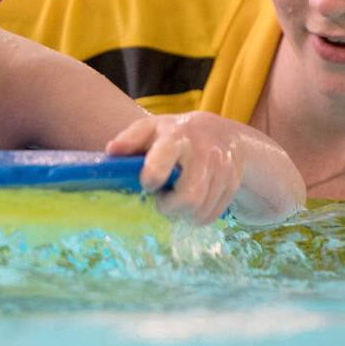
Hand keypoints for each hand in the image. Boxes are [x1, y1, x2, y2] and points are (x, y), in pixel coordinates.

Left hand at [105, 113, 244, 225]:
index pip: (163, 164)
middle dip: (170, 207)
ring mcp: (223, 168)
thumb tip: (111, 151)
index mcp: (177, 136)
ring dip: (183, 214)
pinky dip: (198, 216)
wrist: (221, 134)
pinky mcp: (233, 183)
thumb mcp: (150, 130)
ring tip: (178, 197)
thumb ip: (129, 140)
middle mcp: (205, 151)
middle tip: (164, 199)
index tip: (149, 183)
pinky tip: (193, 201)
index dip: (152, 179)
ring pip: (200, 212)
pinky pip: (212, 215)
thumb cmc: (174, 135)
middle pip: (188, 199)